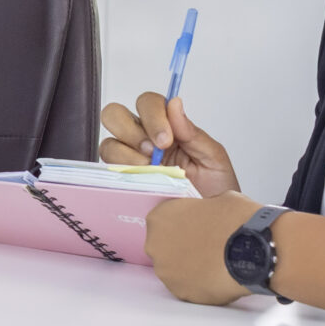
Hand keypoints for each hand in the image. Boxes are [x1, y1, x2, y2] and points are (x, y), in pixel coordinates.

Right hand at [99, 93, 238, 196]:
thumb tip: (175, 104)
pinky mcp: (124, 182)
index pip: (148, 103)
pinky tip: (141, 180)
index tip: (167, 139)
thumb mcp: (213, 158)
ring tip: (149, 170)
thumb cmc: (216, 190)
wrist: (212, 223)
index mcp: (168, 127)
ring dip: (126, 154)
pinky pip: (108, 170)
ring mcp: (131, 160)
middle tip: (153, 151)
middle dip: (131, 130)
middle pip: (116, 114)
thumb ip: (193, 132)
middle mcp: (144, 139)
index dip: (152, 115)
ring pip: (108, 142)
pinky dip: (121, 172)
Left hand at [140, 192, 263, 305]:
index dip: (181, 224)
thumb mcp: (219, 199)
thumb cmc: (237, 222)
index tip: (193, 228)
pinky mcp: (182, 293)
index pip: (163, 221)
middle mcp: (156, 246)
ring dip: (189, 266)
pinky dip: (199, 283)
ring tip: (213, 262)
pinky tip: (216, 276)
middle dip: (181, 247)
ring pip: (174, 269)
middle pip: (164, 246)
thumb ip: (203, 208)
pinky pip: (187, 287)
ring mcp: (167, 272)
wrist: (255, 249)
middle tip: (204, 246)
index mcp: (160, 218)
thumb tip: (208, 214)